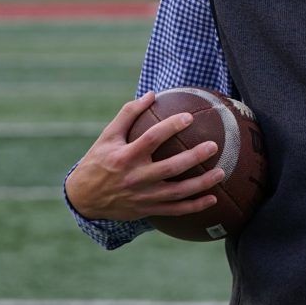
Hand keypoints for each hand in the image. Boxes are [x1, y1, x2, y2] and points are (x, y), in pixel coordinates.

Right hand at [65, 91, 227, 220]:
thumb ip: (128, 114)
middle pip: (170, 168)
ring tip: (222, 171)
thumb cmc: (98, 161)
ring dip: (201, 184)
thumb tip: (151, 94)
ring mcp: (143, 197)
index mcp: (125, 157)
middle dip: (194, 157)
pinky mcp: (147, 211)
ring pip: (177, 193)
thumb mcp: (107, 136)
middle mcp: (136, 178)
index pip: (151, 139)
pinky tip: (213, 199)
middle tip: (214, 146)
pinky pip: (175, 210)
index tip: (189, 117)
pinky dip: (194, 206)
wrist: (83, 198)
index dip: (171, 127)